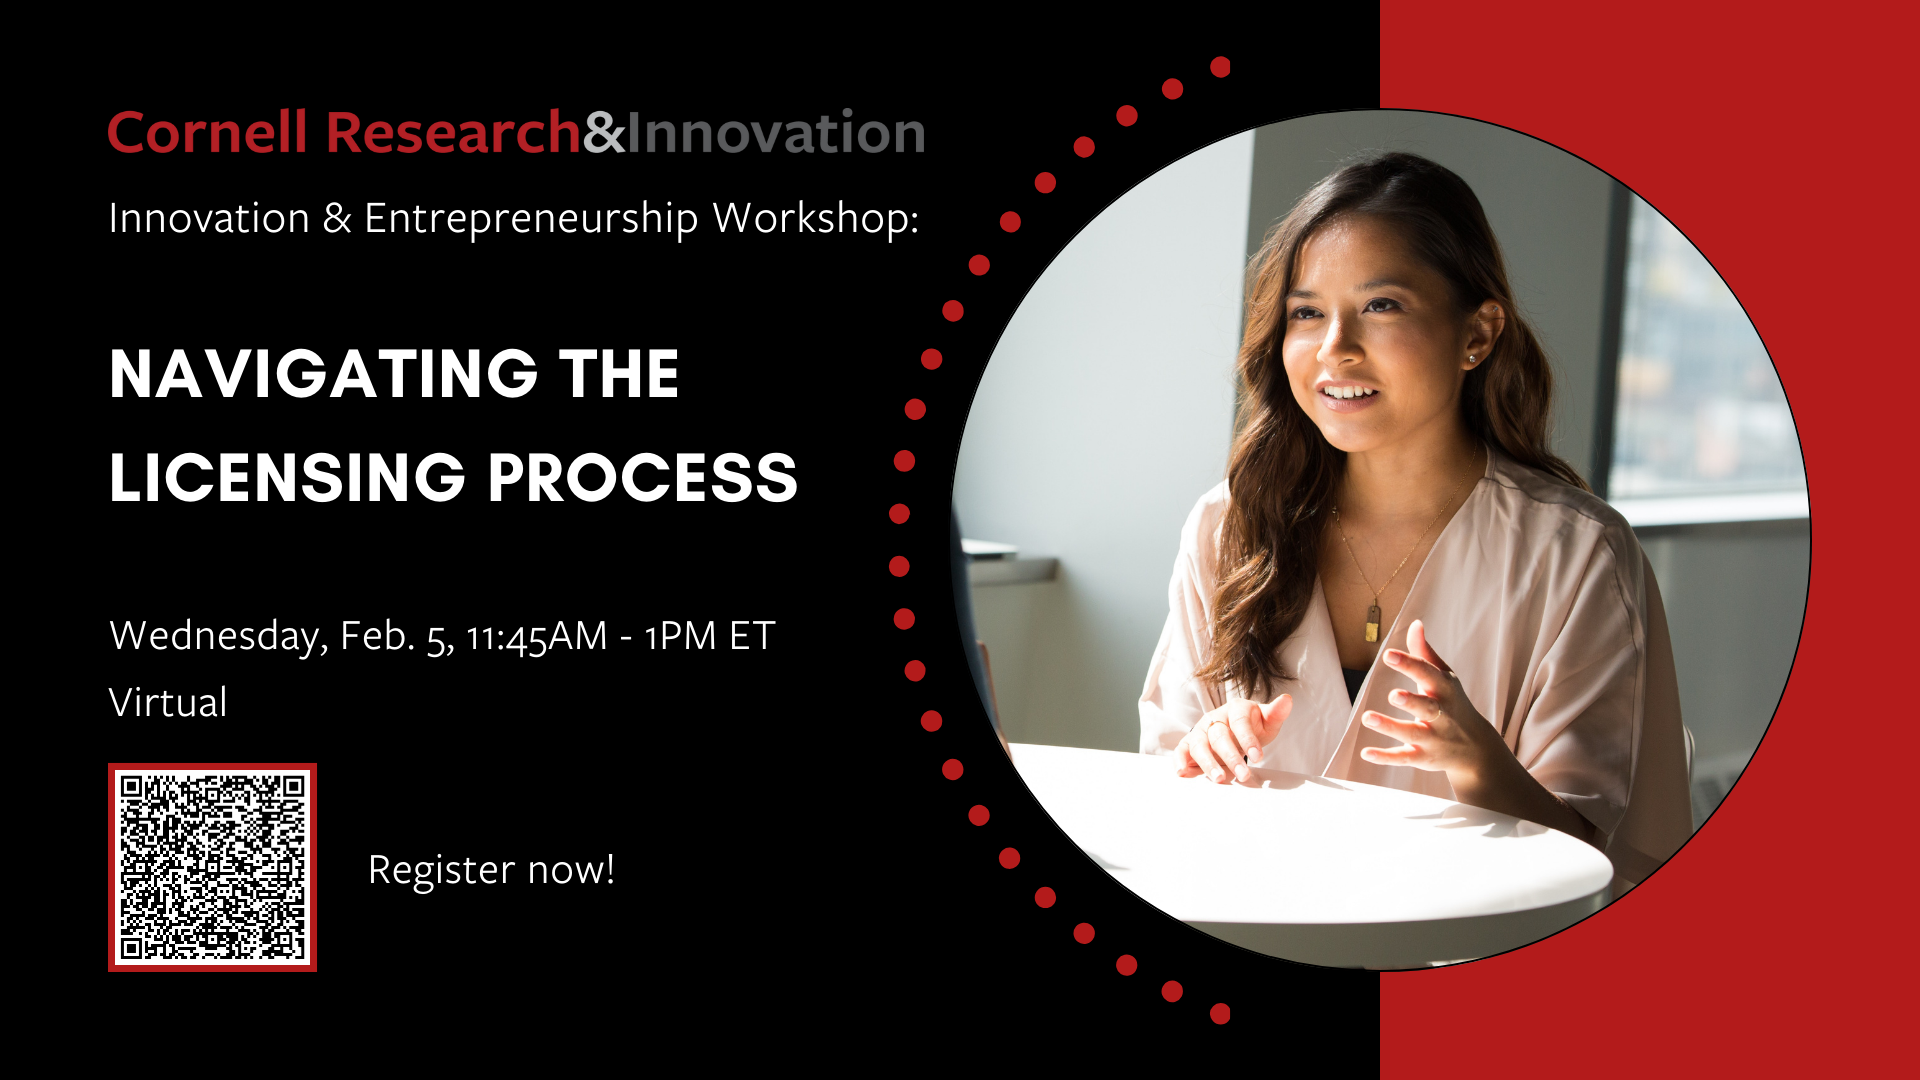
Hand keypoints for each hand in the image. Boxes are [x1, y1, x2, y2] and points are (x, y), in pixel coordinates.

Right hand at [1175, 694, 1291, 783]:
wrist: (1236, 728)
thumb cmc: (1253, 725)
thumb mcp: (1267, 720)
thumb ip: (1277, 713)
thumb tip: (1287, 700)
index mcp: (1236, 709)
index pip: (1240, 722)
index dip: (1248, 739)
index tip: (1259, 757)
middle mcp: (1215, 718)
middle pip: (1219, 736)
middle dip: (1231, 757)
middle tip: (1243, 775)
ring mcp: (1201, 730)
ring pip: (1199, 745)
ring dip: (1207, 763)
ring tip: (1219, 779)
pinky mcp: (1190, 742)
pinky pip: (1182, 749)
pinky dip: (1180, 760)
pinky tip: (1184, 772)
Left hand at [1358, 620, 1507, 782]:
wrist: (1477, 748)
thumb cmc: (1454, 704)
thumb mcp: (1445, 677)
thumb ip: (1425, 653)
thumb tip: (1415, 624)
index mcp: (1445, 691)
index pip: (1428, 675)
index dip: (1409, 664)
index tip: (1389, 655)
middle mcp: (1441, 715)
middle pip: (1426, 708)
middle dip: (1411, 701)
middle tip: (1392, 695)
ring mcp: (1433, 738)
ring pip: (1412, 733)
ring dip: (1390, 727)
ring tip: (1367, 717)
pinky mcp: (1424, 757)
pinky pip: (1404, 757)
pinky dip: (1385, 757)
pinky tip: (1366, 752)